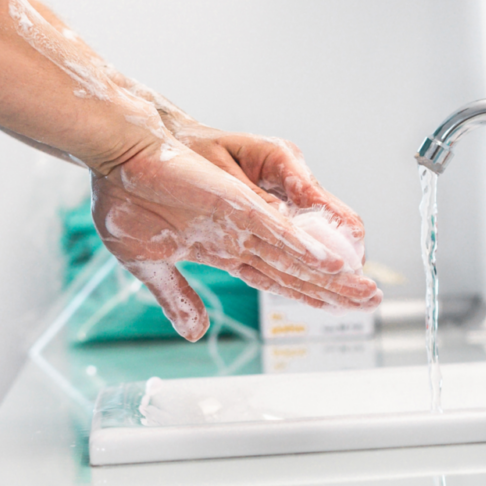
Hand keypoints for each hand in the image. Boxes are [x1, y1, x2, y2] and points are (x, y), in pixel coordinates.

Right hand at [92, 140, 382, 340]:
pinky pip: (274, 226)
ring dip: (331, 270)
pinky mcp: (233, 200)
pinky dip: (301, 244)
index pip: (278, 276)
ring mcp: (241, 215)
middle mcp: (241, 230)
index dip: (310, 294)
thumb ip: (177, 296)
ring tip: (364, 287)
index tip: (340, 309)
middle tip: (371, 300)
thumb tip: (195, 332)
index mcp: (224, 245)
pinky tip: (329, 261)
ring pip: (296, 249)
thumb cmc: (128, 195)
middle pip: (298, 266)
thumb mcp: (148, 261)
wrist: (114, 153)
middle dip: (335, 287)